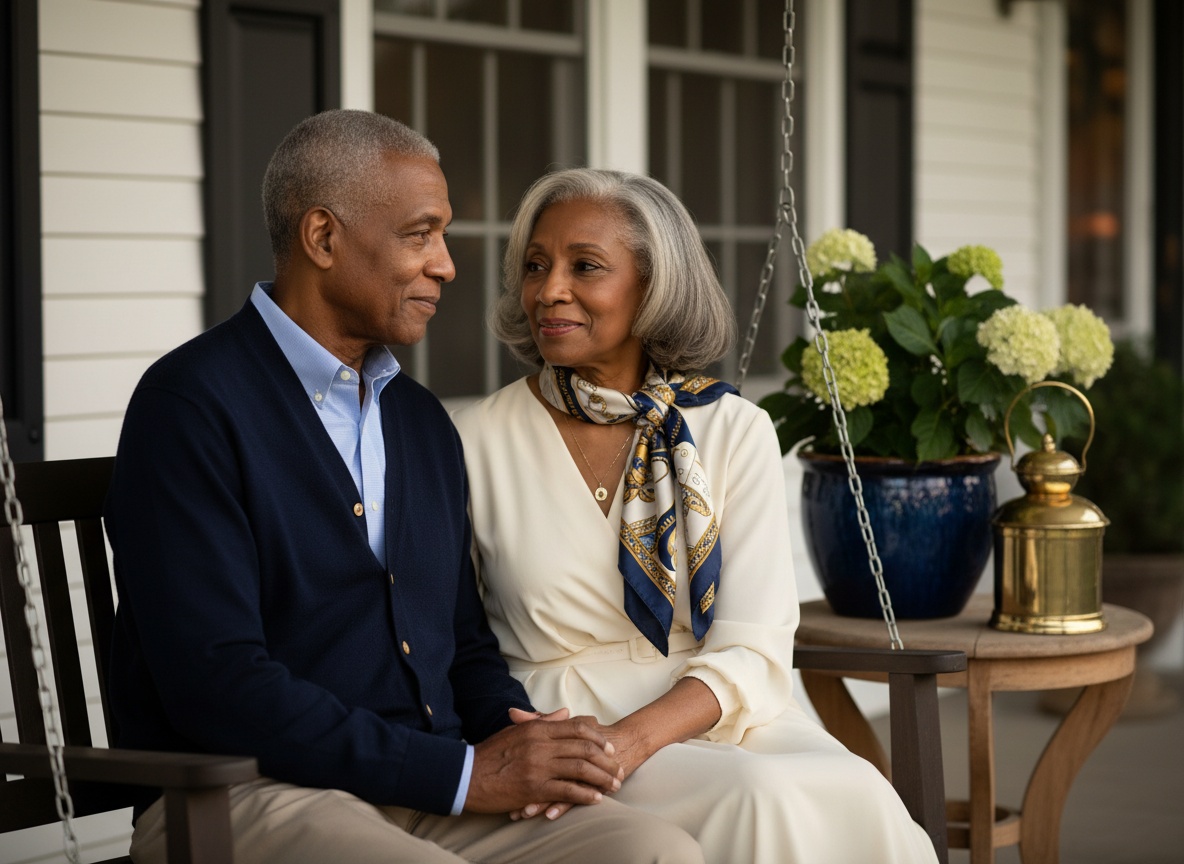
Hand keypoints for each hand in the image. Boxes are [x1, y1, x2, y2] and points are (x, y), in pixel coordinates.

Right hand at [465, 709, 622, 814]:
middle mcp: (541, 745)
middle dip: (606, 760)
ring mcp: (539, 767)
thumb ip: (542, 721)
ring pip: (580, 769)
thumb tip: (566, 713)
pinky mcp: (534, 789)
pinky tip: (596, 800)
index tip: (609, 748)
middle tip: (618, 769)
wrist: (466, 776)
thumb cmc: (490, 754)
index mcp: (537, 730)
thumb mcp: (516, 731)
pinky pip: (567, 791)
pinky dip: (585, 795)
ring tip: (614, 786)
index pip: (577, 728)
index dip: (598, 738)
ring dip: (602, 778)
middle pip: (584, 748)